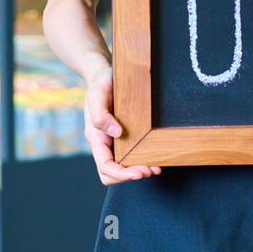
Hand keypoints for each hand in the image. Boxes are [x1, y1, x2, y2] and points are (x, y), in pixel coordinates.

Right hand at [83, 66, 160, 185]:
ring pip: (123, 167)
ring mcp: (115, 142)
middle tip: (150, 170)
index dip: (120, 174)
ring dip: (139, 170)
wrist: (105, 75)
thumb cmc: (100, 85)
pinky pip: (132, 155)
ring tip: (156, 168)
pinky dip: (143, 160)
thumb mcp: (97, 95)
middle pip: (112, 174)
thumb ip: (101, 115)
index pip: (105, 166)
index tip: (138, 173)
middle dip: (130, 175)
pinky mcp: (126, 137)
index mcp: (96, 138)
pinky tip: (156, 157)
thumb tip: (116, 133)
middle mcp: (105, 144)